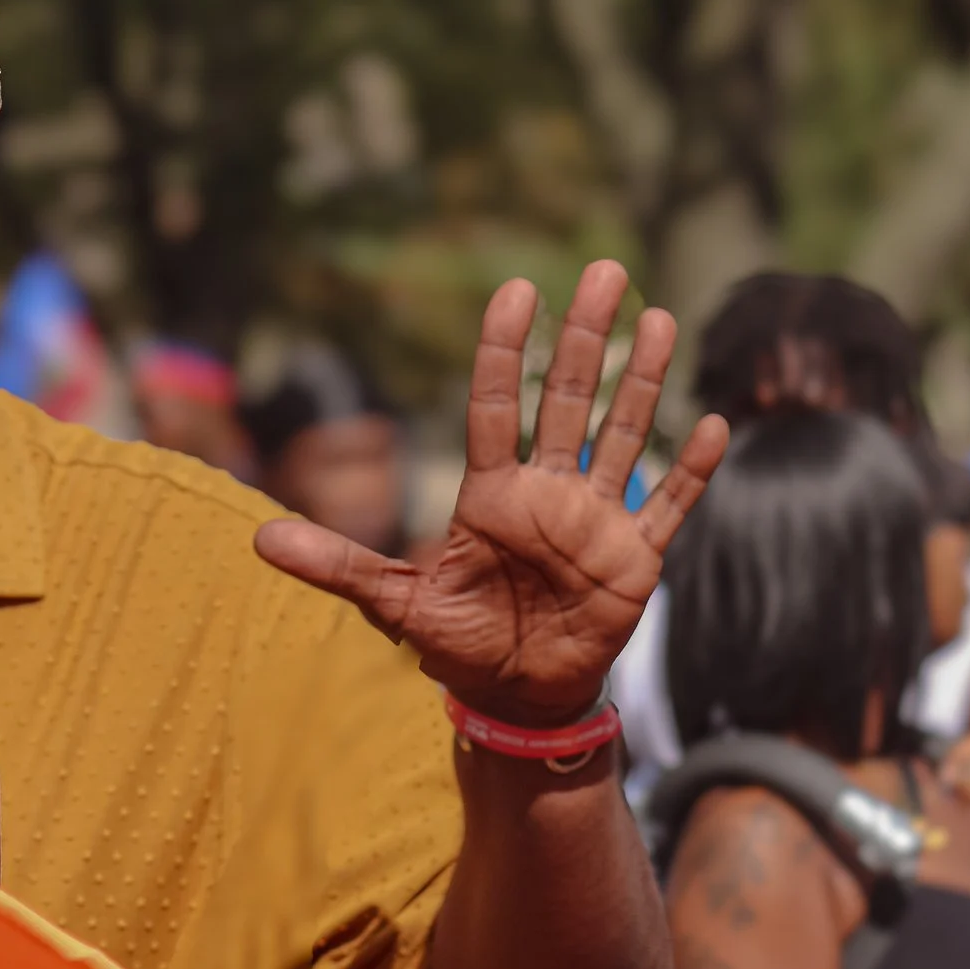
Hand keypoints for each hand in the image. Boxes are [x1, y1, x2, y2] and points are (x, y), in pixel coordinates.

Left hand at [251, 261, 728, 725]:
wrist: (515, 698)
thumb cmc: (457, 644)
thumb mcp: (393, 604)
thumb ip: (337, 565)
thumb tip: (256, 540)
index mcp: (491, 494)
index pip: (496, 406)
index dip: (505, 350)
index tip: (517, 290)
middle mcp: (547, 493)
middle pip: (567, 400)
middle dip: (585, 338)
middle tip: (601, 270)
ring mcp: (595, 521)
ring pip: (624, 435)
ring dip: (643, 381)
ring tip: (660, 318)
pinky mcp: (634, 560)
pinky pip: (669, 507)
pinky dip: (691, 472)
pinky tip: (713, 424)